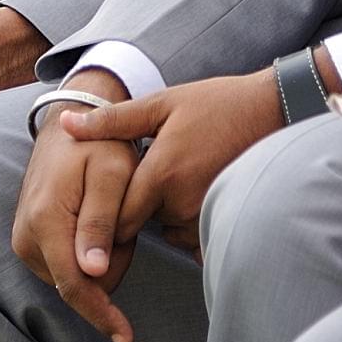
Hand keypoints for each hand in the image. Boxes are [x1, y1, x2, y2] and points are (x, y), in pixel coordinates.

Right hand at [11, 68, 141, 341]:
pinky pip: (67, 265)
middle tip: (124, 217)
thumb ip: (102, 221)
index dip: (100, 314)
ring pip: (75, 277)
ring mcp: (24, 240)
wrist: (69, 123)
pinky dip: (89, 252)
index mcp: (45, 221)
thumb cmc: (98, 145)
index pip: (74, 285)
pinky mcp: (29, 240)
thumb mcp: (111, 173)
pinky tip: (96, 220)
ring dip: (101, 257)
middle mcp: (26, 237)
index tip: (125, 336)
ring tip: (109, 212)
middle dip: (110, 264)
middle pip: (78, 284)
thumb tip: (91, 272)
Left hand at [59, 69, 282, 260]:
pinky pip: (194, 237)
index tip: (109, 194)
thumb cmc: (217, 104)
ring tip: (178, 176)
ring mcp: (206, 213)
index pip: (116, 217)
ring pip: (168, 231)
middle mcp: (182, 201)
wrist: (274, 110)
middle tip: (151, 172)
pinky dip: (189, 222)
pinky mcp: (225, 218)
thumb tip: (67, 124)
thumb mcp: (162, 104)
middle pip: (141, 225)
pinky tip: (196, 189)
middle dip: (136, 208)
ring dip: (164, 215)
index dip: (107, 211)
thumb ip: (112, 121)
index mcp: (161, 173)